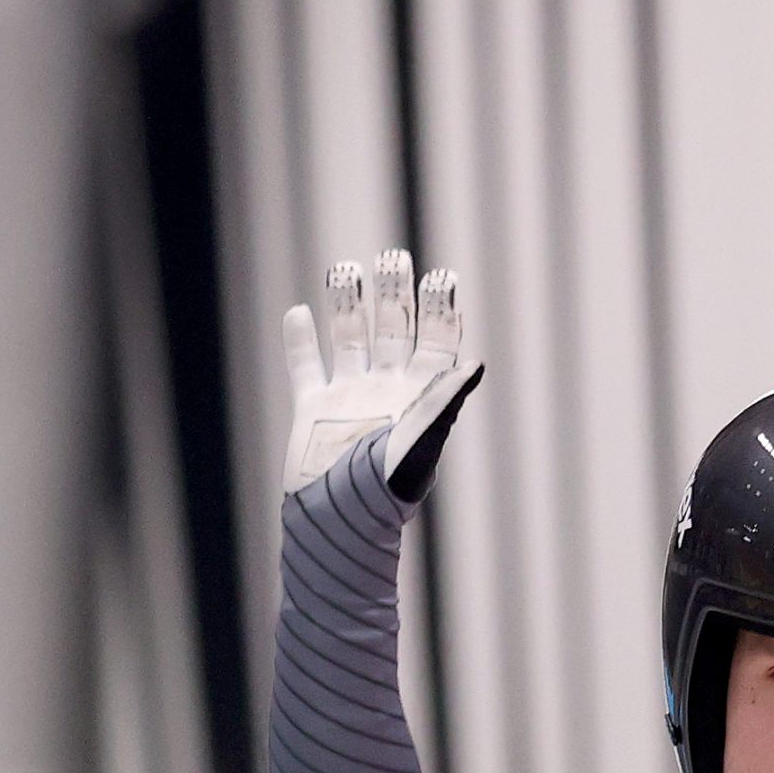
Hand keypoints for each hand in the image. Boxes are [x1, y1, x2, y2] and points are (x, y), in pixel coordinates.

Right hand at [282, 251, 481, 499]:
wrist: (337, 518)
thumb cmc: (384, 487)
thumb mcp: (421, 440)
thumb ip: (443, 400)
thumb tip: (475, 365)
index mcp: (419, 397)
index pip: (434, 343)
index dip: (439, 310)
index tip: (442, 275)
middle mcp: (387, 392)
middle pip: (393, 331)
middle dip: (395, 294)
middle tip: (394, 254)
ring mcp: (349, 399)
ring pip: (350, 338)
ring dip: (350, 304)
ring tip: (348, 268)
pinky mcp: (313, 411)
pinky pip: (306, 367)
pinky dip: (301, 340)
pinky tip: (298, 312)